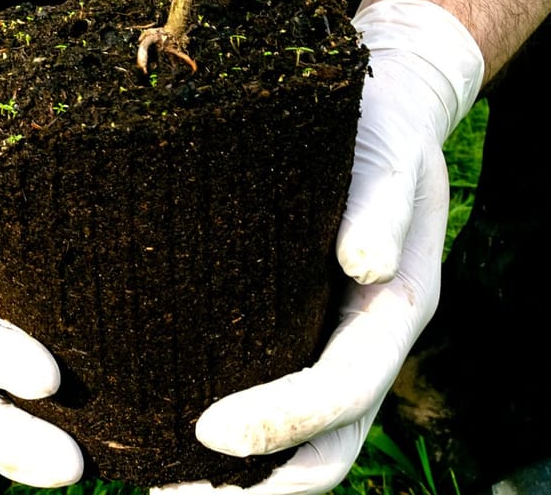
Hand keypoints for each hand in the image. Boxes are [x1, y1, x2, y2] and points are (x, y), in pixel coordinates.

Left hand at [155, 0, 484, 494]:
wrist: (387, 94)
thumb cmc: (379, 119)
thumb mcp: (388, 146)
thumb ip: (382, 200)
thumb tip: (364, 262)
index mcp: (396, 307)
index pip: (344, 393)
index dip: (280, 422)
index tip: (204, 432)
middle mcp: (369, 342)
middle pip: (325, 451)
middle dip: (253, 489)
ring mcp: (336, 343)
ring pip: (298, 446)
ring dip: (238, 483)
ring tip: (154, 489)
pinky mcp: (299, 329)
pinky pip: (268, 399)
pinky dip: (227, 441)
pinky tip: (159, 430)